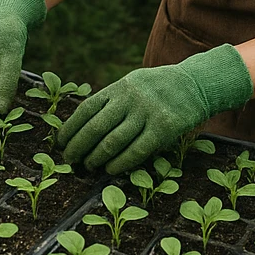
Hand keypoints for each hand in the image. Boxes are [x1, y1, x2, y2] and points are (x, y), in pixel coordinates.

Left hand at [57, 44, 252, 173]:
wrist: (195, 83)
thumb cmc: (158, 88)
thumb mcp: (133, 84)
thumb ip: (112, 101)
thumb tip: (82, 126)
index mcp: (120, 86)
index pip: (87, 108)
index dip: (70, 128)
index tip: (59, 142)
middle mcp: (131, 98)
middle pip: (96, 127)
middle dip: (78, 146)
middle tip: (69, 160)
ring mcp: (147, 112)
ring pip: (113, 141)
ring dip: (97, 158)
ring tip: (89, 166)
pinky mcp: (164, 128)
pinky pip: (136, 151)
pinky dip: (120, 163)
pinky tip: (111, 170)